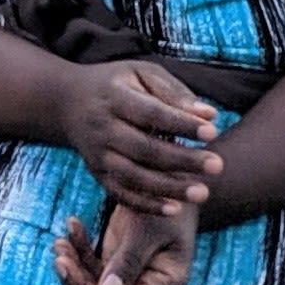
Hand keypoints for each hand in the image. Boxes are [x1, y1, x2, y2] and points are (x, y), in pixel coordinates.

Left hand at [55, 202, 195, 284]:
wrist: (172, 186)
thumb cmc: (168, 206)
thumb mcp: (148, 230)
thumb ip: (128, 261)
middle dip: (79, 284)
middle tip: (60, 260)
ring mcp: (128, 280)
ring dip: (74, 267)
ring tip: (60, 244)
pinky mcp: (113, 266)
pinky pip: (90, 267)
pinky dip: (79, 249)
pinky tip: (73, 226)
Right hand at [60, 59, 225, 214]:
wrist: (67, 102)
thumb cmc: (118, 84)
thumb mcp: (142, 74)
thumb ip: (175, 93)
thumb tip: (210, 115)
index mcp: (115, 98)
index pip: (152, 113)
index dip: (181, 124)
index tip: (212, 131)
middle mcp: (103, 128)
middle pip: (144, 149)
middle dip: (182, 160)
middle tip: (217, 166)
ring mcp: (98, 154)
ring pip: (133, 177)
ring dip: (168, 188)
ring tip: (202, 193)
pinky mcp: (97, 173)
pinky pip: (121, 194)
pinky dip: (146, 204)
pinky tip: (174, 209)